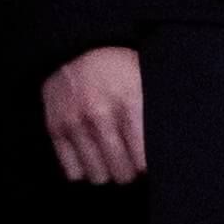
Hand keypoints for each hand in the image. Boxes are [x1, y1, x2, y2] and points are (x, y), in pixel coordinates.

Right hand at [40, 45, 146, 185]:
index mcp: (129, 100)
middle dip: (129, 171)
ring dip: (107, 172)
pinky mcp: (55, 129)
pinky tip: (91, 156)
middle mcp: (100, 113)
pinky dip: (83, 169)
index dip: (146, 165)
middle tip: (130, 163)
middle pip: (122, 172)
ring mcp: (75, 122)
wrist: (76, 46)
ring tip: (111, 160)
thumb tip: (169, 147)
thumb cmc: (118, 67)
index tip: (146, 162)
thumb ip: (155, 110)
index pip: (143, 158)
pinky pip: (73, 172)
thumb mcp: (144, 78)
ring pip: (98, 176)